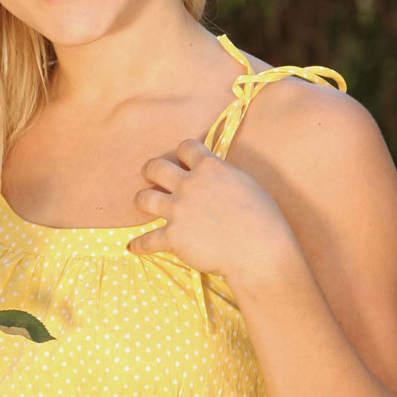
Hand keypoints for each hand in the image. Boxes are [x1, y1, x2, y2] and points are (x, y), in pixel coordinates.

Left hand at [126, 139, 291, 280]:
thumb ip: (224, 177)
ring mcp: (178, 210)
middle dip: (151, 170)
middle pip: (155, 167)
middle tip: (151, 176)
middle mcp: (189, 185)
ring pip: (144, 198)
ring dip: (142, 201)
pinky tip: (133, 247)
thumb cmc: (263, 219)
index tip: (182, 160)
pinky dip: (140, 245)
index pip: (185, 147)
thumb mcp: (246, 184)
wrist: (258, 249)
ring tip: (144, 204)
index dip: (182, 153)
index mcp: (210, 168)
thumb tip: (216, 176)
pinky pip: (147, 240)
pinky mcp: (172, 237)